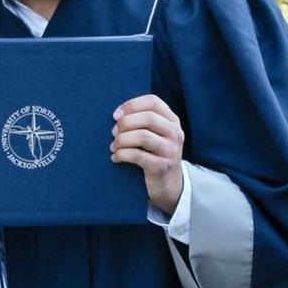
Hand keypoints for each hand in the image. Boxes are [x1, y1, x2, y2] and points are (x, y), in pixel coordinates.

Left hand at [111, 95, 183, 215]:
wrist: (168, 185)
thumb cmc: (154, 155)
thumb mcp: (155, 135)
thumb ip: (143, 121)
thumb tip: (117, 115)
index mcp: (172, 121)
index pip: (153, 102)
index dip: (131, 105)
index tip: (116, 115)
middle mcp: (175, 133)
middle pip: (147, 117)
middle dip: (125, 123)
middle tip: (113, 133)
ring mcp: (170, 150)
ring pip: (142, 136)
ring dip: (121, 140)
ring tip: (113, 146)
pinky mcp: (161, 166)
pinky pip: (137, 155)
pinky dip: (121, 155)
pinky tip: (115, 158)